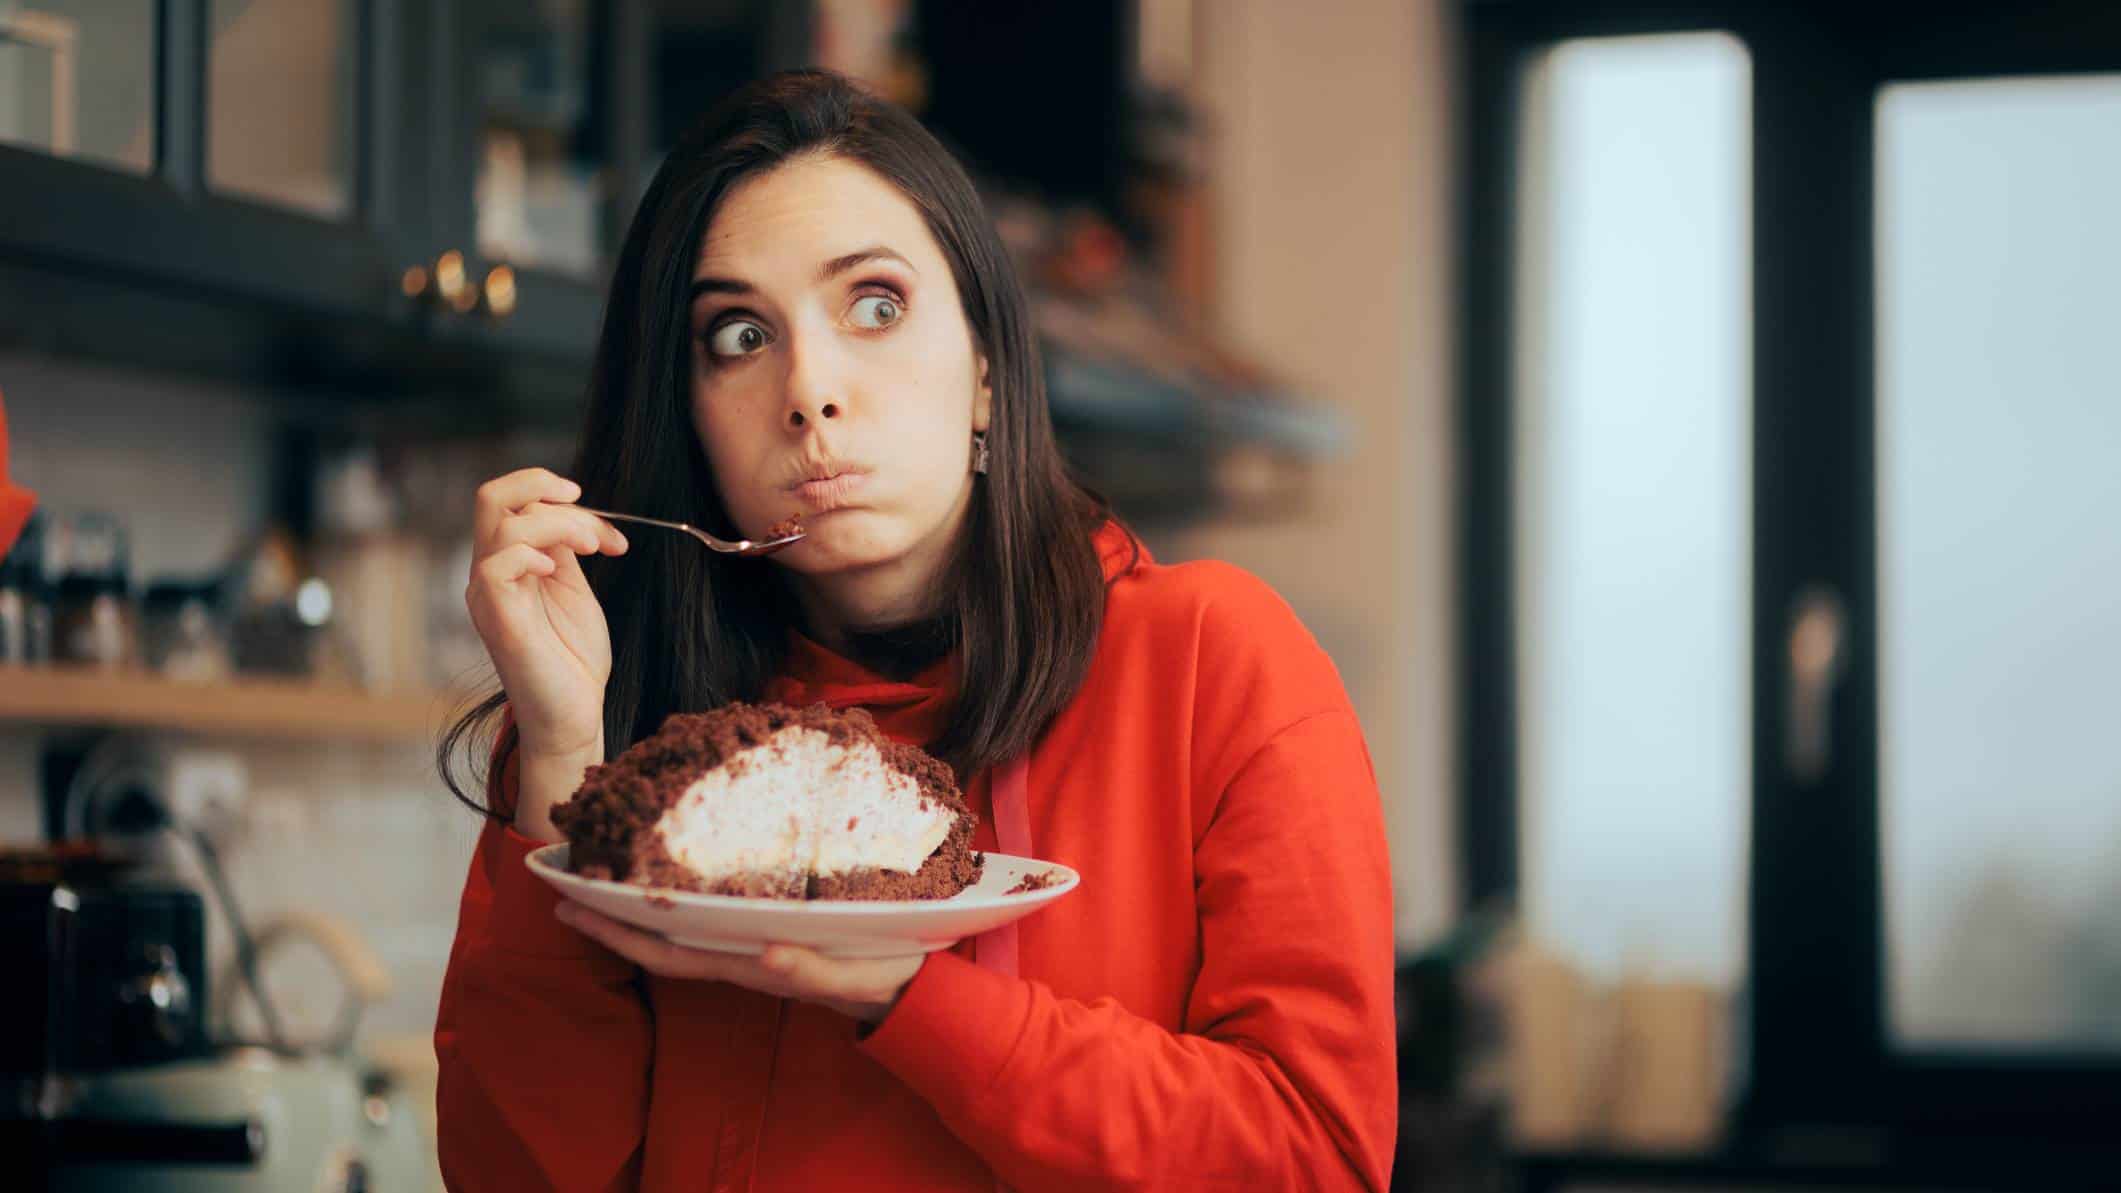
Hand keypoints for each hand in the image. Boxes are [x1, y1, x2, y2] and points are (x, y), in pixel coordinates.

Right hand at [465, 468, 628, 825]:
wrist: (573, 716)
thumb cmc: (573, 659)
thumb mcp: (573, 591)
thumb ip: (564, 551)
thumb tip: (572, 513)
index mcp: (507, 565)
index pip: (513, 503)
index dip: (562, 501)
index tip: (608, 534)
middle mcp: (489, 574)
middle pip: (492, 497)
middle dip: (543, 485)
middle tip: (586, 507)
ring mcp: (489, 595)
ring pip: (502, 522)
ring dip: (559, 523)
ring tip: (594, 547)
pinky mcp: (498, 618)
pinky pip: (496, 565)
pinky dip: (530, 553)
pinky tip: (555, 568)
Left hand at [555, 903, 923, 1023]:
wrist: (907, 990)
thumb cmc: (878, 979)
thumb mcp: (852, 978)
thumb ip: (810, 969)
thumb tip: (764, 952)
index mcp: (750, 965)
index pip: (669, 952)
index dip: (619, 932)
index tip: (574, 906)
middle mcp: (739, 956)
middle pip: (659, 941)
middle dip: (609, 918)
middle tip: (565, 883)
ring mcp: (750, 944)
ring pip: (680, 929)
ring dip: (637, 906)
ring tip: (604, 872)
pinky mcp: (768, 929)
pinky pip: (710, 914)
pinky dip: (679, 896)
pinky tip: (668, 875)